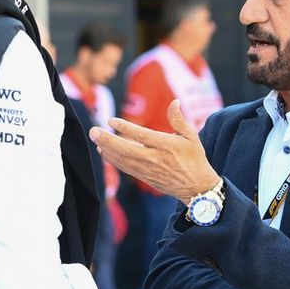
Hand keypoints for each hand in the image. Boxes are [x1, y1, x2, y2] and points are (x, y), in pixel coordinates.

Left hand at [89, 99, 218, 201]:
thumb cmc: (194, 158)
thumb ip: (179, 119)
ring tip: (95, 138)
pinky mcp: (144, 177)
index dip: (125, 128)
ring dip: (107, 149)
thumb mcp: (191, 136)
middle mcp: (155, 158)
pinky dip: (113, 160)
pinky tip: (104, 151)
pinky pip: (125, 168)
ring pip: (123, 160)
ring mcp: (148, 170)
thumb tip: (174, 101)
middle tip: (93, 131)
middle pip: (126, 150)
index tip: (111, 120)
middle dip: (108, 140)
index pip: (142, 136)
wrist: (196, 187)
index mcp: (166, 145)